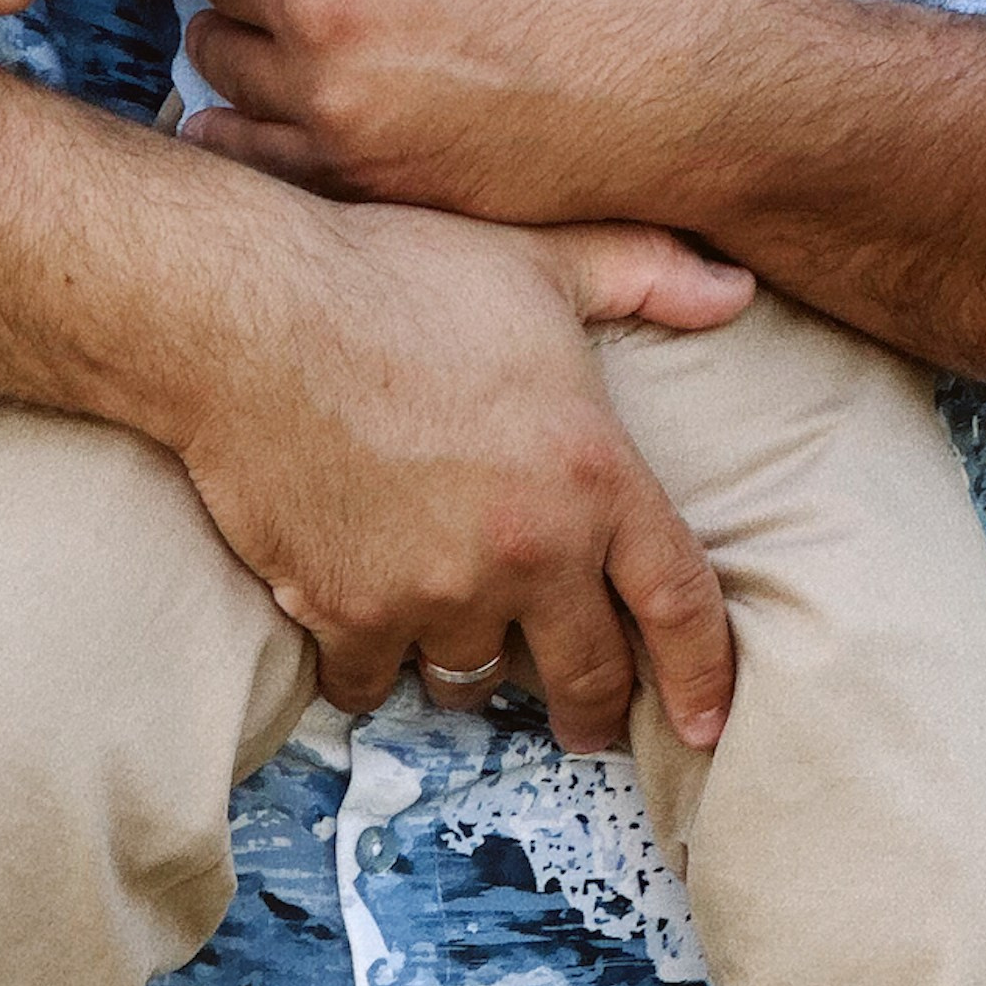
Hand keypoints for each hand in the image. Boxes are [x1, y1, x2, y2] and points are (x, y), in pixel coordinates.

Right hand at [167, 191, 753, 751]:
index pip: (678, 602)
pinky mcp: (348, 614)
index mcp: (595, 476)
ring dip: (473, 669)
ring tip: (464, 644)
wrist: (250, 316)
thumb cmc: (398, 276)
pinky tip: (366, 635)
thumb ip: (646, 273)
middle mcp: (530, 553)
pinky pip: (373, 681)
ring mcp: (437, 593)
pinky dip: (373, 667)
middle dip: (591, 708)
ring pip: (473, 679)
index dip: (702, 674)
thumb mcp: (539, 260)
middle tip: (587, 723)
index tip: (706, 725)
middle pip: (586, 672)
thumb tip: (735, 290)